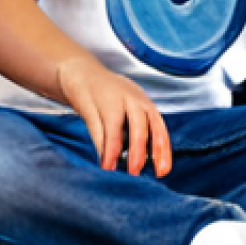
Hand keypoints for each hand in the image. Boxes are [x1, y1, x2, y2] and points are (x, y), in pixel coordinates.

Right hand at [56, 56, 171, 176]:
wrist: (83, 72)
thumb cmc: (110, 96)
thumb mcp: (130, 111)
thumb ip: (137, 132)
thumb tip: (142, 163)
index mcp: (145, 105)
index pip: (159, 128)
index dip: (162, 151)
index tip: (162, 171)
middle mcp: (132, 101)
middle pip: (140, 127)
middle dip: (140, 152)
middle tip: (137, 172)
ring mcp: (111, 101)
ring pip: (117, 128)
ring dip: (116, 151)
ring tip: (115, 171)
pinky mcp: (91, 103)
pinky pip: (97, 127)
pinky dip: (100, 146)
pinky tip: (102, 161)